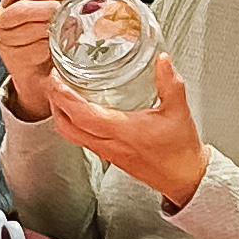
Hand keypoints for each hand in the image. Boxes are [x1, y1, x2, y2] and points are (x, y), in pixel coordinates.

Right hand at [0, 0, 65, 122]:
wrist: (36, 73)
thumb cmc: (41, 40)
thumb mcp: (45, 16)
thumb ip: (54, 4)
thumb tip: (79, 3)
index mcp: (8, 4)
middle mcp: (1, 21)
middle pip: (21, 9)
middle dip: (45, 9)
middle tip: (61, 10)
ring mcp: (5, 41)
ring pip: (30, 29)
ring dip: (50, 30)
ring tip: (62, 30)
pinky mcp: (15, 59)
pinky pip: (35, 49)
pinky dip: (49, 48)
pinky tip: (53, 47)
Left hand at [52, 46, 208, 212]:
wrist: (184, 178)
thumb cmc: (180, 150)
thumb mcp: (178, 111)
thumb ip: (170, 82)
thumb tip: (162, 60)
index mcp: (122, 132)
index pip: (81, 115)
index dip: (63, 97)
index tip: (55, 79)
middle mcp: (109, 144)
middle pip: (66, 127)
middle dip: (54, 103)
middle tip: (54, 82)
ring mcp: (107, 152)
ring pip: (71, 135)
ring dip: (61, 114)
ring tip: (63, 93)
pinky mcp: (110, 156)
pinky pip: (82, 140)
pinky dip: (73, 124)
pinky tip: (82, 111)